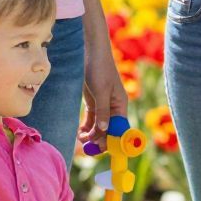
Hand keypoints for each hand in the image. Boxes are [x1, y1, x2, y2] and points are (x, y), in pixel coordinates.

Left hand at [79, 31, 127, 148]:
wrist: (91, 52)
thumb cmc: (100, 68)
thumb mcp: (101, 91)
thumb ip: (103, 111)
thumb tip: (104, 130)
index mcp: (120, 105)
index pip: (120, 128)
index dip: (113, 140)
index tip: (102, 149)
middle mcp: (114, 107)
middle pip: (109, 129)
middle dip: (100, 139)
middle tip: (88, 147)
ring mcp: (104, 105)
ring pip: (99, 126)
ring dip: (91, 134)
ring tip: (81, 138)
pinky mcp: (94, 102)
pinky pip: (92, 119)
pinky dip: (86, 127)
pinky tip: (80, 132)